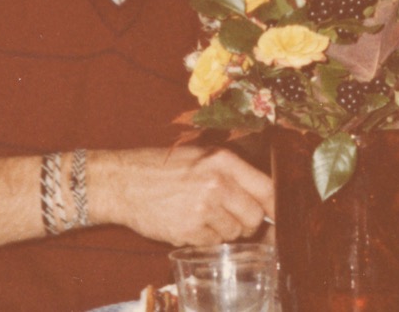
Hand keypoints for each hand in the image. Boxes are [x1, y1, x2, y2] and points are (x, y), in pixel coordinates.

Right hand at [88, 146, 273, 246]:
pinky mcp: (190, 230)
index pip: (267, 189)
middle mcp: (217, 182)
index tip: (275, 216)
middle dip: (247, 224)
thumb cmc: (161, 167)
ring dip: (223, 232)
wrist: (124, 181)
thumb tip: (263, 197)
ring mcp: (204, 208)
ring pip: (234, 233)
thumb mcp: (199, 155)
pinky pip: (212, 244)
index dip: (274, 207)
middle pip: (255, 217)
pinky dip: (204, 239)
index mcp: (223, 160)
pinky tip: (187, 223)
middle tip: (229, 217)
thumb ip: (231, 172)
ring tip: (200, 215)